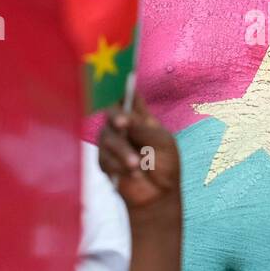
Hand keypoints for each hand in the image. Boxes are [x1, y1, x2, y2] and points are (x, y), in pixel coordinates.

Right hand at [96, 95, 181, 214]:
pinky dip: (119, 166)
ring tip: (137, 165)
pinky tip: (133, 174)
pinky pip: (104, 158)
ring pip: (107, 137)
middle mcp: (123, 126)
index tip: (123, 75)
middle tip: (123, 123)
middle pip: (112, 112)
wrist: (159, 195)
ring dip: (122, 151)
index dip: (124, 84)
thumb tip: (125, 119)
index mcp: (140, 117)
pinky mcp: (105, 161)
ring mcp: (112, 142)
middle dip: (116, 116)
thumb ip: (144, 130)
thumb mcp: (162, 144)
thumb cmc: (165, 165)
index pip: (130, 95)